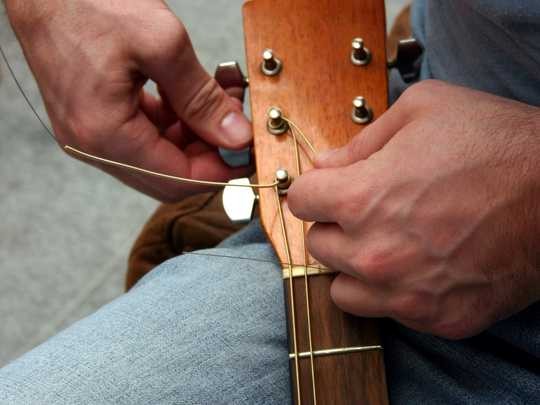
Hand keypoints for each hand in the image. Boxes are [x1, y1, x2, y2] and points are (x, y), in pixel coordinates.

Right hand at [6, 0, 251, 200]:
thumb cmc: (89, 2)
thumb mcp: (162, 45)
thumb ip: (203, 98)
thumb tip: (236, 136)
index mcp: (105, 133)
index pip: (177, 178)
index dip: (220, 169)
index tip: (248, 150)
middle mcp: (92, 145)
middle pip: (168, 174)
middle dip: (209, 151)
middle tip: (237, 121)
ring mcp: (90, 134)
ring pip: (159, 156)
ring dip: (194, 134)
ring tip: (221, 99)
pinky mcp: (93, 119)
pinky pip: (142, 137)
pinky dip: (172, 123)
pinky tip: (190, 97)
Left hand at [288, 80, 539, 338]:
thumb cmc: (497, 143)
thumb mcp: (423, 109)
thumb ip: (361, 141)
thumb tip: (324, 164)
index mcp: (361, 198)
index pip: (299, 201)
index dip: (315, 188)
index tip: (330, 186)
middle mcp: (375, 253)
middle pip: (317, 245)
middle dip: (334, 224)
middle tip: (367, 210)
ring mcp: (406, 293)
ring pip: (341, 289)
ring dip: (353, 265)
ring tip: (385, 243)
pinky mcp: (437, 318)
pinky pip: (387, 313)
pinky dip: (392, 291)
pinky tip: (419, 266)